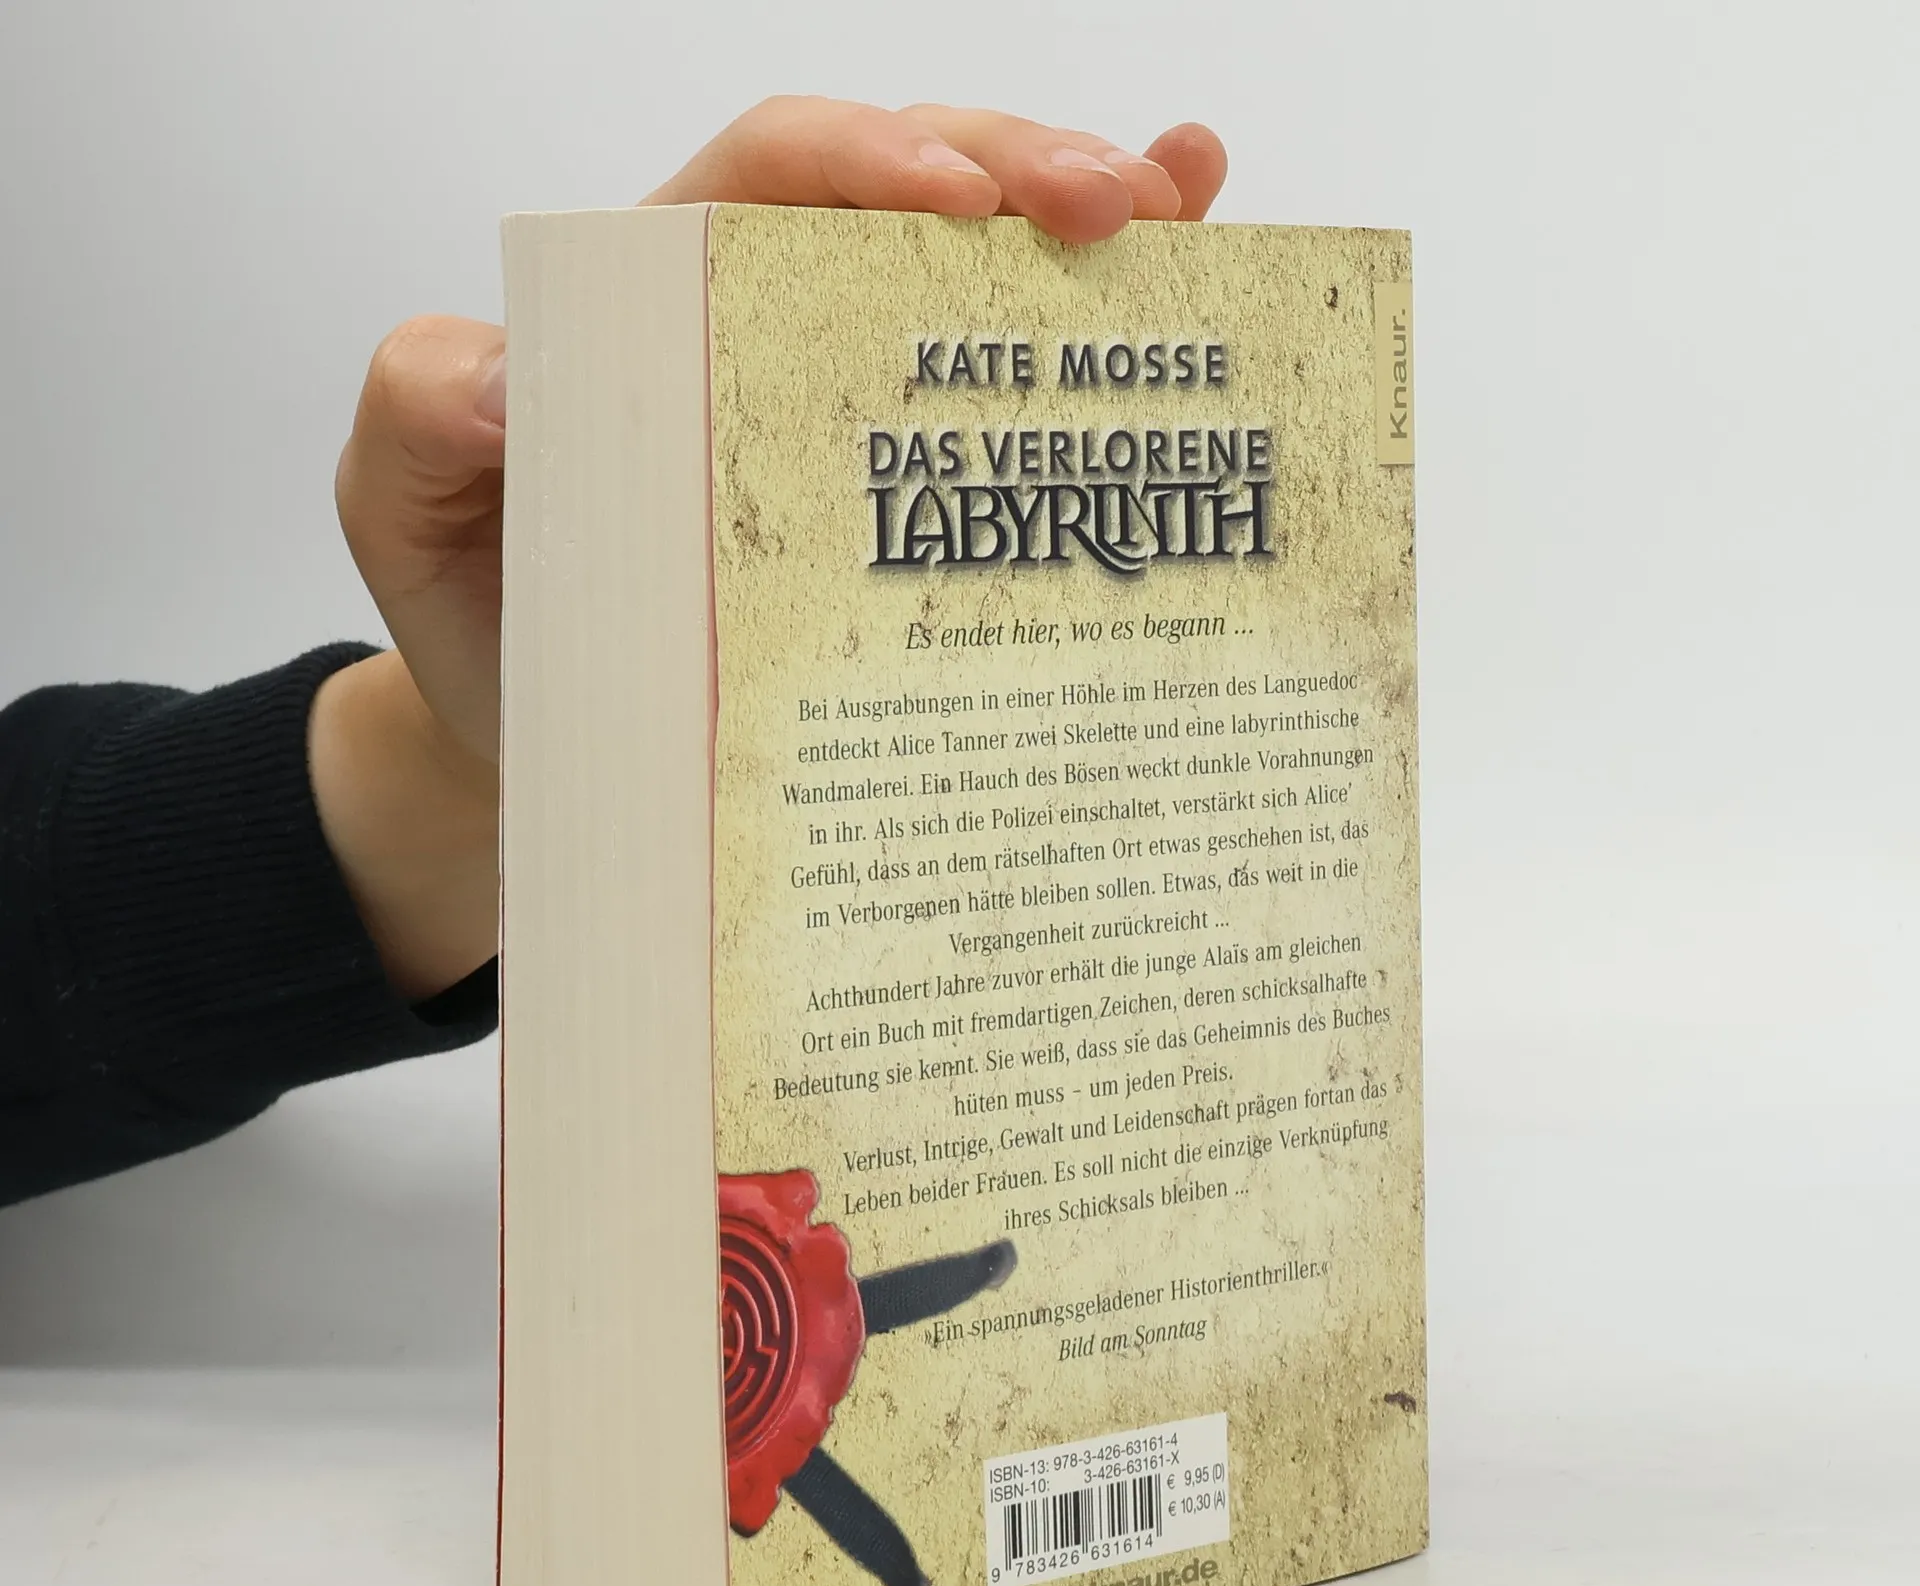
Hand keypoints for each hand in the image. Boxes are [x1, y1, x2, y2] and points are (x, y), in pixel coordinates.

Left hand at [316, 99, 1227, 998]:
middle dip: (1016, 172)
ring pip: (979, 275)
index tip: (953, 195)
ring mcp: (847, 410)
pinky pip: (1003, 396)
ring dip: (1091, 224)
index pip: (766, 180)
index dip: (866, 160)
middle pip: (903, 199)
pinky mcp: (906, 499)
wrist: (537, 746)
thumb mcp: (402, 513)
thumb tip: (504, 374)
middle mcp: (768, 330)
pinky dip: (1096, 327)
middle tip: (1116, 202)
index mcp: (658, 302)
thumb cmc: (487, 618)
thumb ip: (416, 418)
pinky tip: (1188, 270)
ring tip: (1185, 204)